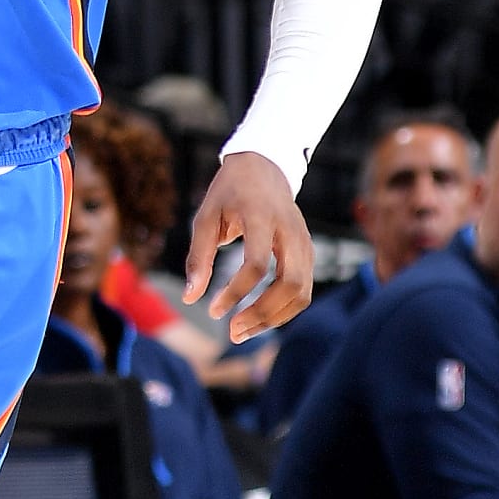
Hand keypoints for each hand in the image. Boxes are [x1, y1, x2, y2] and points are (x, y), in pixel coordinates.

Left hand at [184, 151, 313, 342]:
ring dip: (274, 318)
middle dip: (262, 314)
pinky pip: (303, 290)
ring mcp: (305, 242)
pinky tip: (258, 318)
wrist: (264, 166)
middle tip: (232, 332)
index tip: (213, 311)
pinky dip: (283, 310)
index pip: (257, 264)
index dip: (235, 292)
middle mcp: (291, 231)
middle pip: (290, 284)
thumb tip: (190, 298)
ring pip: (302, 292)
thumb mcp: (206, 216)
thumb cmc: (229, 192)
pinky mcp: (308, 252)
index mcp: (262, 217)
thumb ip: (198, 257)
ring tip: (242, 331)